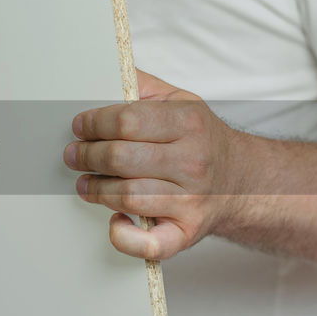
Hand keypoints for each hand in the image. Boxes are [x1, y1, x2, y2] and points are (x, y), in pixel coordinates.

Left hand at [64, 70, 248, 260]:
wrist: (242, 182)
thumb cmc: (202, 140)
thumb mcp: (181, 101)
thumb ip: (144, 86)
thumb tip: (109, 71)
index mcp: (189, 123)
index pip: (126, 121)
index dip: (94, 124)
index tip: (80, 127)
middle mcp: (193, 162)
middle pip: (121, 158)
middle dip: (87, 155)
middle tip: (74, 154)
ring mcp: (191, 200)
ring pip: (127, 196)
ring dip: (96, 189)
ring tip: (85, 182)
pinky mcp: (187, 232)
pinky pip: (149, 244)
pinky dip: (124, 236)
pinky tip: (115, 220)